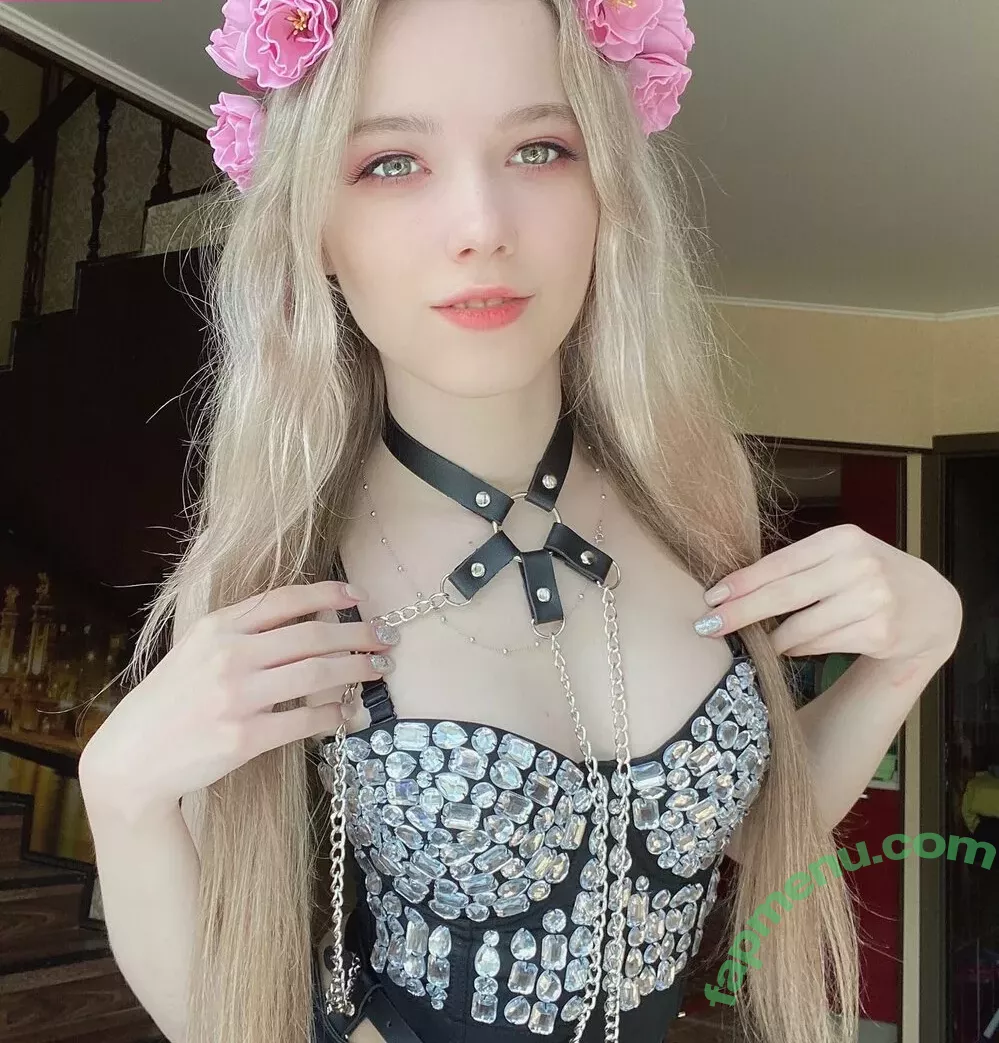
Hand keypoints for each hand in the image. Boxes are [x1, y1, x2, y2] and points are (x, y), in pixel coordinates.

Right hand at [78, 581, 395, 813]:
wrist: (132, 758)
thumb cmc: (171, 701)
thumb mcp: (196, 651)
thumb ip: (244, 633)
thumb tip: (307, 620)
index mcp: (218, 628)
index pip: (285, 600)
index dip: (328, 594)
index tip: (359, 596)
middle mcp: (229, 656)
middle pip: (313, 636)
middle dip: (358, 635)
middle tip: (386, 639)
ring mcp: (236, 697)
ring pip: (317, 674)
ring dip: (357, 671)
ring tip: (378, 670)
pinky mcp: (244, 737)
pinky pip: (305, 721)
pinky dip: (335, 715)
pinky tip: (351, 714)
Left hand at [693, 524, 962, 665]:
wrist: (931, 606)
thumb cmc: (870, 576)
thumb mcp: (841, 556)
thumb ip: (799, 567)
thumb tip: (734, 591)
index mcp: (842, 539)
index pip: (779, 563)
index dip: (741, 583)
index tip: (711, 598)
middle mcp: (859, 566)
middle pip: (783, 595)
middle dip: (740, 613)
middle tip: (708, 626)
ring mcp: (872, 601)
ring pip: (799, 627)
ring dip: (771, 639)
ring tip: (757, 641)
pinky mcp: (878, 634)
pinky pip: (819, 645)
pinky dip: (799, 649)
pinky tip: (792, 647)